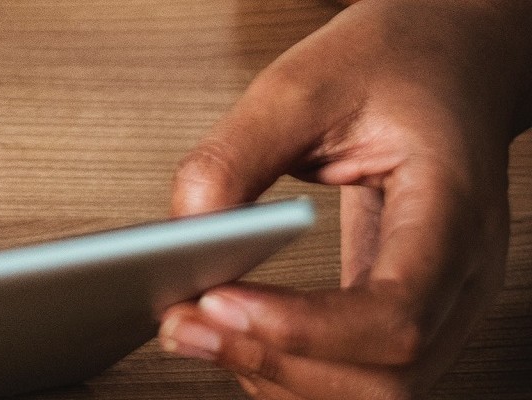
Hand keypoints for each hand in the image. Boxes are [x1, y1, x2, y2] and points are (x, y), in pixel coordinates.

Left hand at [162, 0, 529, 397]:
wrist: (448, 61)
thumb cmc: (394, 66)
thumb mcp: (301, 82)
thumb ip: (235, 156)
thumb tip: (184, 230)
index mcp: (452, 208)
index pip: (397, 310)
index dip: (304, 328)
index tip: (219, 301)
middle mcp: (464, 270)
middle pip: (389, 373)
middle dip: (276, 363)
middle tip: (185, 326)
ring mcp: (445, 300)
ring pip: (378, 392)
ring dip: (279, 378)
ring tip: (198, 333)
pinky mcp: (410, 313)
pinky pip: (363, 376)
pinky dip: (293, 373)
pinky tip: (237, 339)